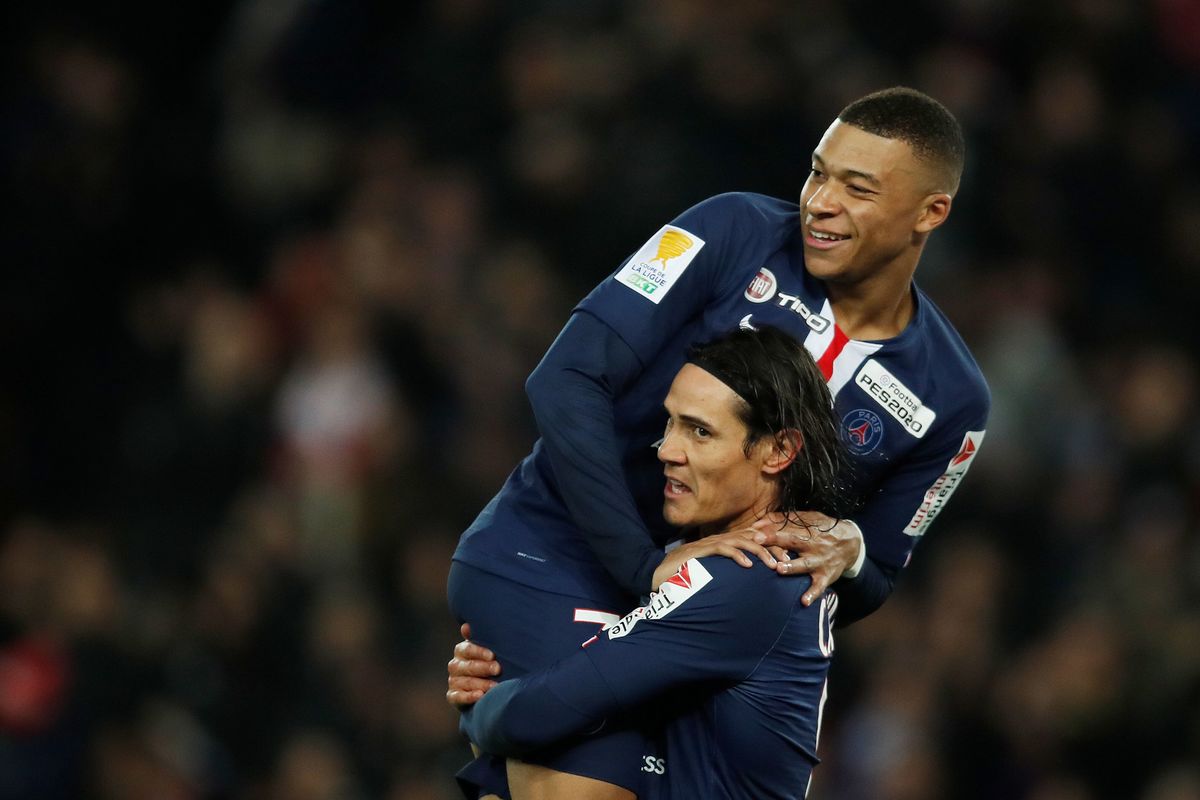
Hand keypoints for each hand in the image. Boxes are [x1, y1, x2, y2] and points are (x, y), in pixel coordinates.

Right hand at [446, 624, 499, 706]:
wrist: (486, 688)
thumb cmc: (489, 663)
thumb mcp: (488, 650)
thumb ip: (480, 638)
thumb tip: (466, 626)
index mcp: (462, 650)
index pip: (467, 649)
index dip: (479, 652)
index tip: (492, 655)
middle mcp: (455, 665)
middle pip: (467, 666)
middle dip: (484, 668)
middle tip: (498, 669)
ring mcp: (453, 681)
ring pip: (465, 682)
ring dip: (481, 684)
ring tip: (495, 686)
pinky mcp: (453, 696)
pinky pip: (457, 697)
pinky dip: (468, 697)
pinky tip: (480, 696)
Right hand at [651, 529, 777, 589]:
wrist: (655, 573)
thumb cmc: (683, 574)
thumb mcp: (711, 571)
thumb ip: (726, 570)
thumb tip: (746, 575)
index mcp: (720, 543)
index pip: (750, 538)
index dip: (769, 544)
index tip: (785, 556)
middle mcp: (716, 540)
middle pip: (749, 537)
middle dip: (770, 547)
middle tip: (785, 560)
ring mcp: (707, 544)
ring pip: (739, 541)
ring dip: (759, 552)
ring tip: (772, 564)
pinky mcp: (699, 551)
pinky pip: (721, 549)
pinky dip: (736, 555)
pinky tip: (748, 565)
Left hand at [751, 512, 861, 605]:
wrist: (851, 544)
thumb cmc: (822, 530)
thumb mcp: (808, 519)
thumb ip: (781, 520)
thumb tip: (757, 523)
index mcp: (807, 530)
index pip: (787, 528)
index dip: (771, 530)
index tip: (755, 532)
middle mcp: (813, 545)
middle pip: (794, 541)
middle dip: (777, 540)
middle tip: (758, 541)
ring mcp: (819, 561)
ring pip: (805, 564)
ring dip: (792, 567)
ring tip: (780, 569)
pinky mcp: (826, 576)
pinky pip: (819, 586)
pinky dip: (812, 594)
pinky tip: (803, 601)